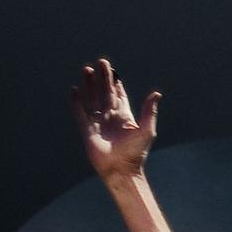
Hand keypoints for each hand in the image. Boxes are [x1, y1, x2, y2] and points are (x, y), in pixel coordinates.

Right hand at [74, 58, 160, 181]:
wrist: (121, 170)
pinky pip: (80, 113)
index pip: (119, 95)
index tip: (113, 70)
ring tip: (87, 69)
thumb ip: (149, 111)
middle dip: (103, 78)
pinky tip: (75, 90)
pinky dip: (77, 102)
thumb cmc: (136, 153)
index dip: (116, 83)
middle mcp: (111, 117)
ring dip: (90, 85)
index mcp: (125, 116)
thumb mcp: (146, 130)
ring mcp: (98, 123)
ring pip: (92, 99)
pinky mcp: (87, 130)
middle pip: (105, 92)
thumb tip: (157, 94)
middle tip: (101, 62)